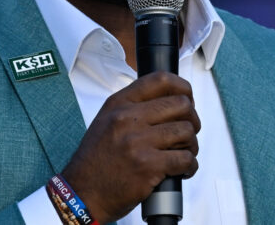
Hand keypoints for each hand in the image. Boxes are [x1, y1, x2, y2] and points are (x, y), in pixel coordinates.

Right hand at [61, 72, 200, 222]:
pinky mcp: (148, 166)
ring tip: (182, 154)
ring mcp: (138, 142)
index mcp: (119, 104)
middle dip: (192, 120)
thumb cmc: (96, 161)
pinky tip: (181, 170)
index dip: (182, 87)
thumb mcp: (106, 121)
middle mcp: (127, 118)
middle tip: (186, 133)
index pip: (160, 80)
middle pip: (181, 105)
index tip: (188, 98)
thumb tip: (169, 102)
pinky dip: (189, 166)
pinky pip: (185, 159)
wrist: (82, 193)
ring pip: (187, 131)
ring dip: (191, 145)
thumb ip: (133, 108)